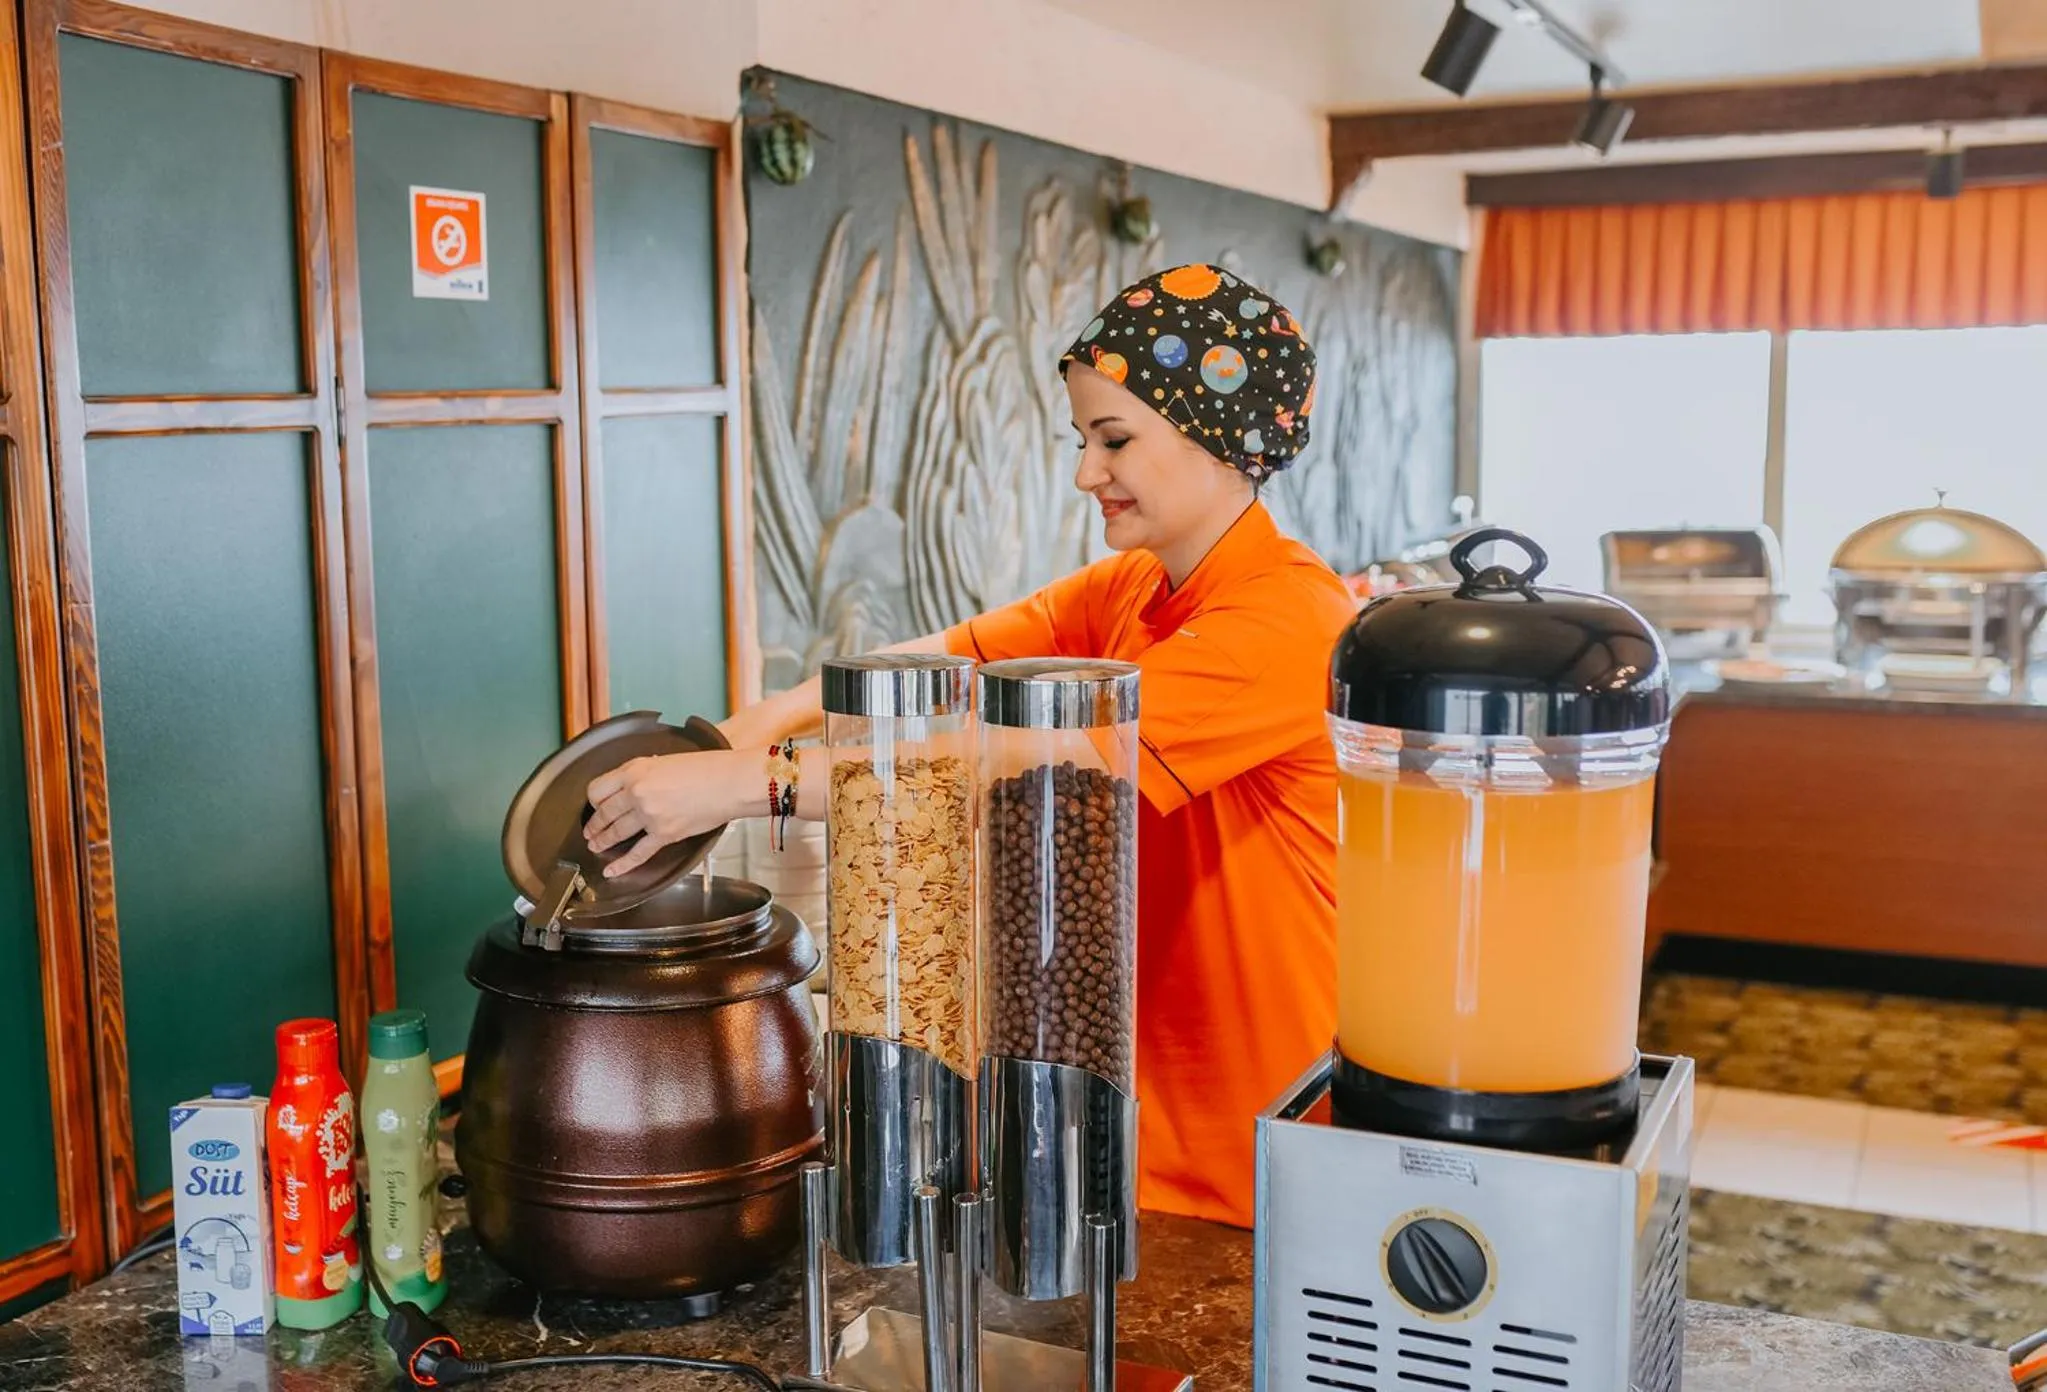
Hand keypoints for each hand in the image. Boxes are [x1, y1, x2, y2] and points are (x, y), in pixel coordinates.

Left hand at [585, 750, 750, 878]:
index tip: (594, 805)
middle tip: (590, 831)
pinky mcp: (663, 834)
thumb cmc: (706, 768)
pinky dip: (622, 865)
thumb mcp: (665, 761)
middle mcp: (637, 793)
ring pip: (616, 833)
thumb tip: (634, 784)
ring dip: (603, 841)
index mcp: (634, 771)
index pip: (597, 789)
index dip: (593, 800)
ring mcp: (649, 815)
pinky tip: (612, 870)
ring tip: (596, 846)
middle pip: (604, 813)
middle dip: (594, 825)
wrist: (729, 783)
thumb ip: (644, 773)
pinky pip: (637, 853)